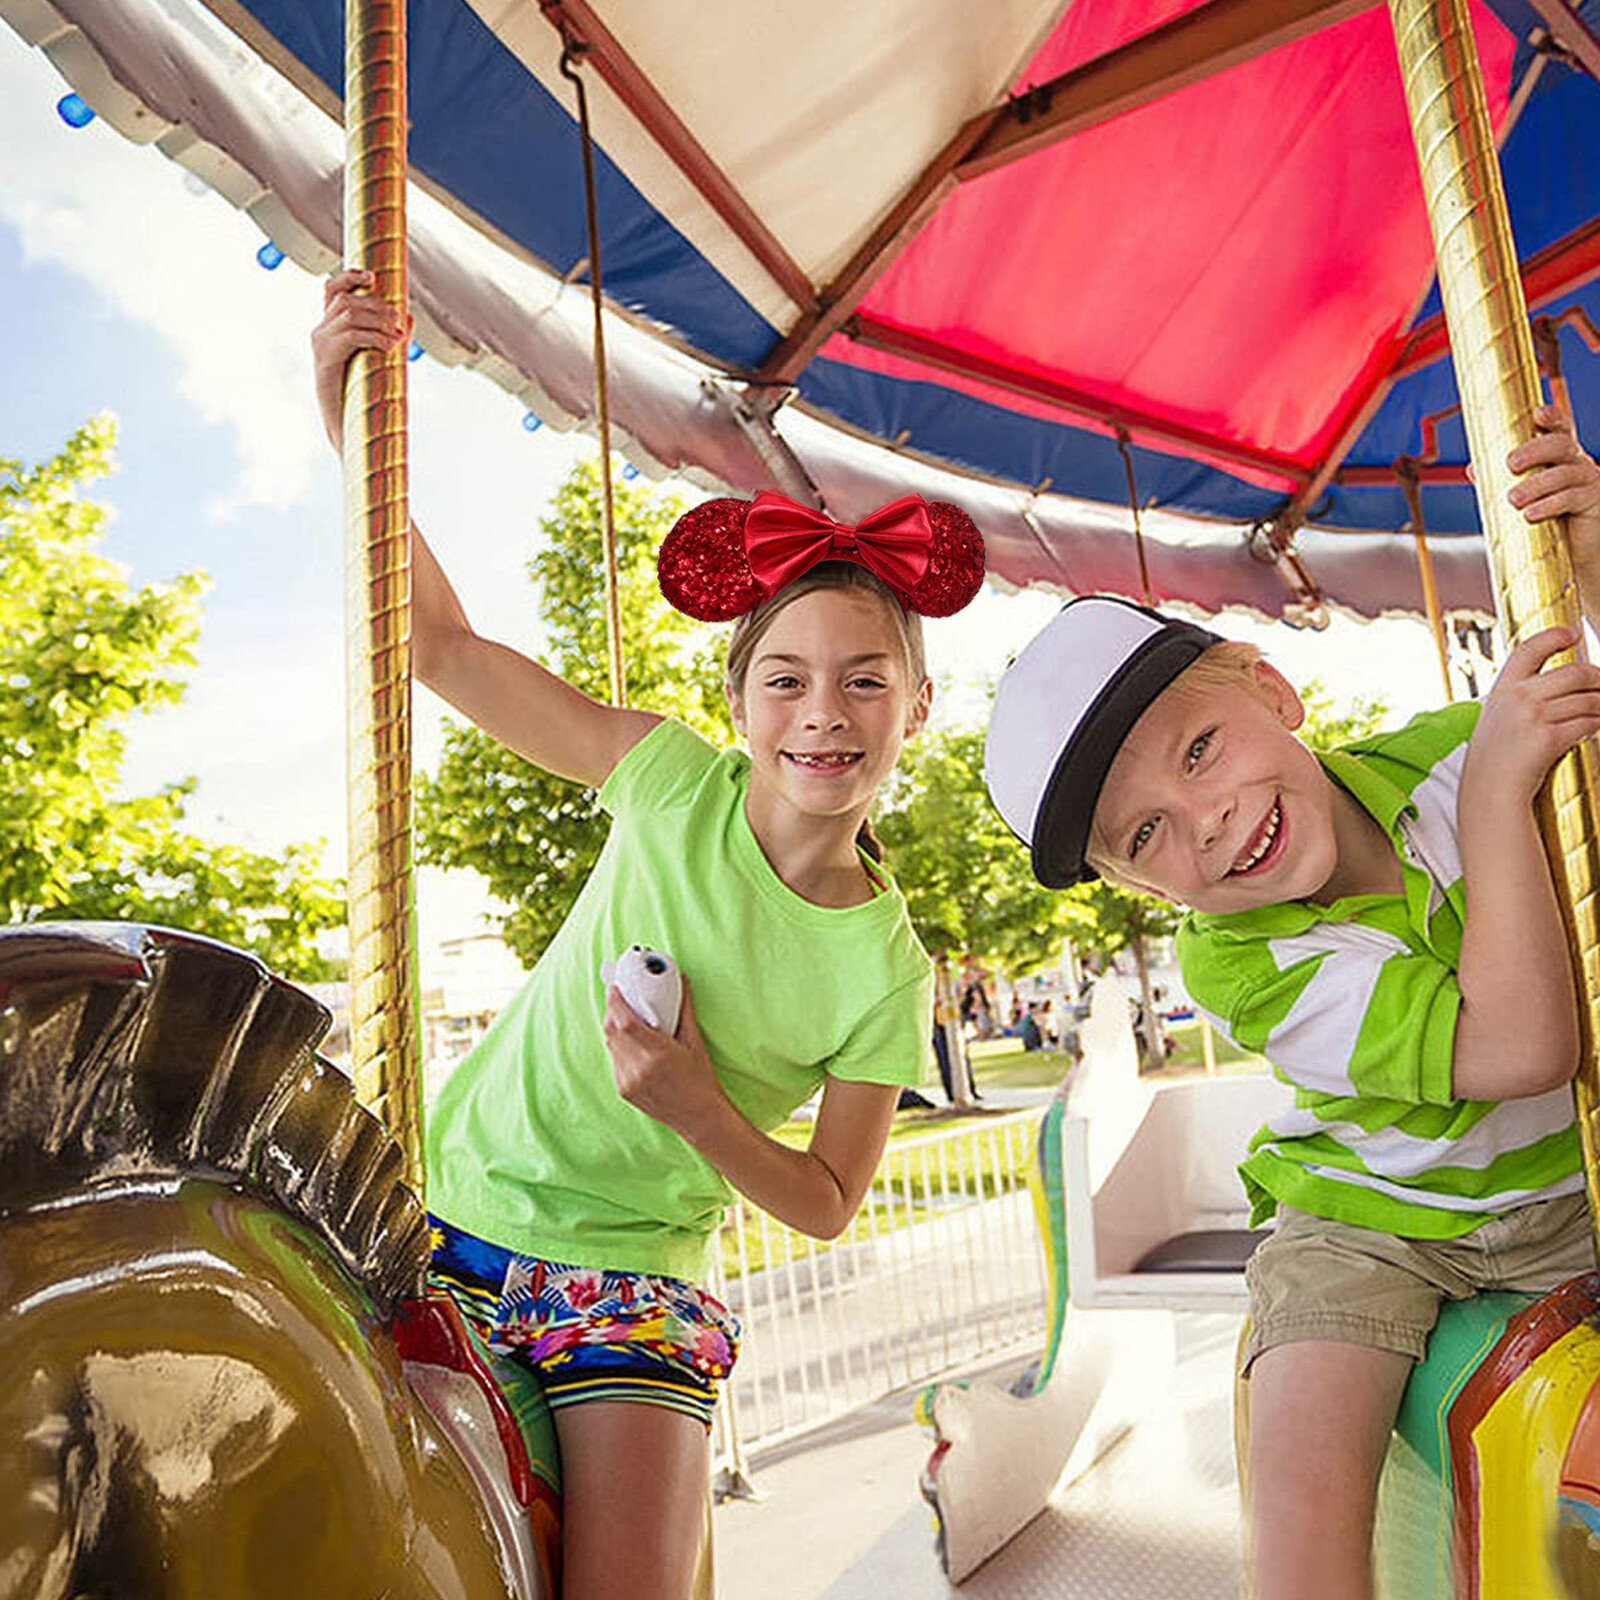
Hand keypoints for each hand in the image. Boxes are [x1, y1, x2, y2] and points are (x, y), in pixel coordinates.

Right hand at [310, 269, 409, 448]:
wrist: (348, 427)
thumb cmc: (364, 395)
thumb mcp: (381, 359)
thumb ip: (392, 336)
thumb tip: (409, 316)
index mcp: (332, 328)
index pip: (332, 289)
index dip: (349, 276)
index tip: (372, 276)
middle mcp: (322, 332)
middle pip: (346, 299)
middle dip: (377, 306)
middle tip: (399, 322)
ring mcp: (321, 344)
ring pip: (348, 313)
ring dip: (378, 321)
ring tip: (398, 337)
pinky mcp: (325, 359)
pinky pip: (350, 335)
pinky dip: (374, 337)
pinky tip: (390, 347)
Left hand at [603, 978, 727, 1139]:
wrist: (699, 1117)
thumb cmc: (701, 1079)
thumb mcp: (695, 1041)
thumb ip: (684, 1009)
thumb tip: (682, 979)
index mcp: (657, 1053)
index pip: (625, 1021)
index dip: (615, 1001)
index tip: (615, 986)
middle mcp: (638, 1068)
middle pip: (612, 1030)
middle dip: (613, 1010)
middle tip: (621, 996)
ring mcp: (628, 1081)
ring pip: (610, 1045)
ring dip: (614, 1028)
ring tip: (625, 1016)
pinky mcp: (623, 1091)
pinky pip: (614, 1060)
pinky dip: (619, 1046)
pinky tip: (631, 1042)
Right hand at [1462, 625, 1599, 812]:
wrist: (1488, 792)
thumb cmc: (1496, 760)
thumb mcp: (1498, 719)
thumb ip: (1524, 698)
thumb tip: (1569, 686)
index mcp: (1502, 689)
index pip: (1529, 649)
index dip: (1552, 637)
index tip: (1571, 633)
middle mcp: (1517, 697)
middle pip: (1575, 673)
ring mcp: (1532, 716)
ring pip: (1589, 700)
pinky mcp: (1549, 737)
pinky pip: (1590, 723)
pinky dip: (1598, 725)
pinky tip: (1595, 729)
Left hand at [1507, 404, 1599, 572]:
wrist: (1572, 557)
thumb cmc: (1546, 524)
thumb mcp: (1521, 499)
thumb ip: (1499, 483)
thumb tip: (1473, 468)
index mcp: (1560, 458)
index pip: (1559, 430)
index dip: (1552, 418)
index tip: (1537, 413)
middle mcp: (1578, 464)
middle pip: (1561, 444)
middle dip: (1534, 450)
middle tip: (1510, 464)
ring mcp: (1589, 482)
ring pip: (1565, 473)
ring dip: (1536, 484)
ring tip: (1513, 500)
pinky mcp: (1594, 503)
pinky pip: (1573, 498)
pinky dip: (1548, 505)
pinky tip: (1530, 514)